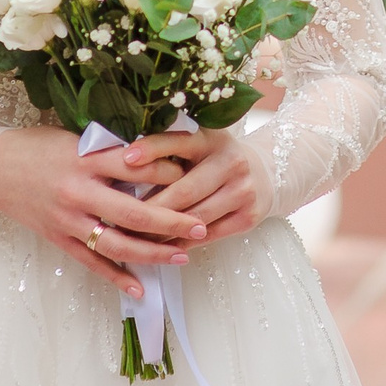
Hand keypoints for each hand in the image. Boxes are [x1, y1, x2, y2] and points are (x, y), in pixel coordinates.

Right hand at [0, 125, 205, 295]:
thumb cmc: (39, 147)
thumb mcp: (76, 138)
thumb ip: (111, 151)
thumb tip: (156, 158)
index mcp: (86, 160)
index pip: (136, 166)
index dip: (168, 171)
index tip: (193, 174)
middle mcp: (78, 192)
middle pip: (133, 213)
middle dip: (171, 222)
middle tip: (200, 225)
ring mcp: (68, 220)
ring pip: (116, 244)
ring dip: (152, 253)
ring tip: (182, 255)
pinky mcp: (59, 239)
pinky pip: (92, 263)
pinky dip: (117, 277)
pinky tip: (140, 287)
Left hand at [133, 127, 273, 243]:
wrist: (265, 173)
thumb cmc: (216, 159)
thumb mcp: (199, 144)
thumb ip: (169, 150)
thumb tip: (123, 164)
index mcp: (212, 139)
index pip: (180, 141)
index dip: (153, 149)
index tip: (127, 158)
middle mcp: (231, 161)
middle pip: (185, 190)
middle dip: (150, 208)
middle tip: (119, 218)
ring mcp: (242, 190)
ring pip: (195, 218)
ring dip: (163, 231)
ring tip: (135, 238)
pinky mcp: (248, 216)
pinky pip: (208, 235)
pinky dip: (183, 242)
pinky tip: (162, 246)